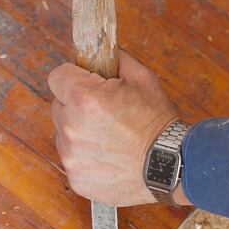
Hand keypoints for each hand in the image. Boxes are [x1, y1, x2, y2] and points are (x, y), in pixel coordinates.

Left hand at [48, 51, 188, 206]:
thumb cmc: (158, 123)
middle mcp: (71, 128)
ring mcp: (72, 156)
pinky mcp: (76, 178)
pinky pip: (73, 159)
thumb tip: (100, 51)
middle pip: (58, 106)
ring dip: (79, 132)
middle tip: (104, 113)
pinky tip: (109, 156)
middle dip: (76, 106)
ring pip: (63, 134)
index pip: (57, 77)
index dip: (73, 78)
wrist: (171, 166)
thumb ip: (115, 60)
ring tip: (109, 138)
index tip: (85, 84)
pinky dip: (86, 157)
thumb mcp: (142, 79)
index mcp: (84, 99)